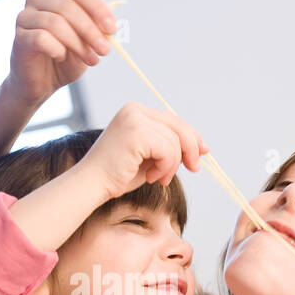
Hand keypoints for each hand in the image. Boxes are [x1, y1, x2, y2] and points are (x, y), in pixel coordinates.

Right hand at [7, 0, 118, 105]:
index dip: (99, 10)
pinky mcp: (19, 37)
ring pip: (56, 23)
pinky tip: (62, 57)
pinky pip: (41, 38)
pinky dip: (57, 49)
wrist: (41, 84)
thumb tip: (110, 27)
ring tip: (91, 60)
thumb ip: (97, 31)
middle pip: (69, 7)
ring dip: (78, 44)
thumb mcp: (87, 43)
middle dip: (91, 30)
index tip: (113, 29)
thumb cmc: (64, 59)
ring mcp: (25, 17)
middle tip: (105, 50)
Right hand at [79, 100, 208, 201]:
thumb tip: (200, 147)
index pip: (173, 120)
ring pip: (175, 142)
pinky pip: (168, 151)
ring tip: (158, 178)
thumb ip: (169, 147)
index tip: (203, 152)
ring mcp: (135, 119)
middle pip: (178, 126)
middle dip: (191, 149)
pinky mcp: (137, 133)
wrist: (92, 185)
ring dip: (172, 166)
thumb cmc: (118, 175)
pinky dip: (166, 168)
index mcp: (136, 111)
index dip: (191, 136)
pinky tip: (151, 177)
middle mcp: (135, 110)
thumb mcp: (149, 157)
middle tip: (194, 168)